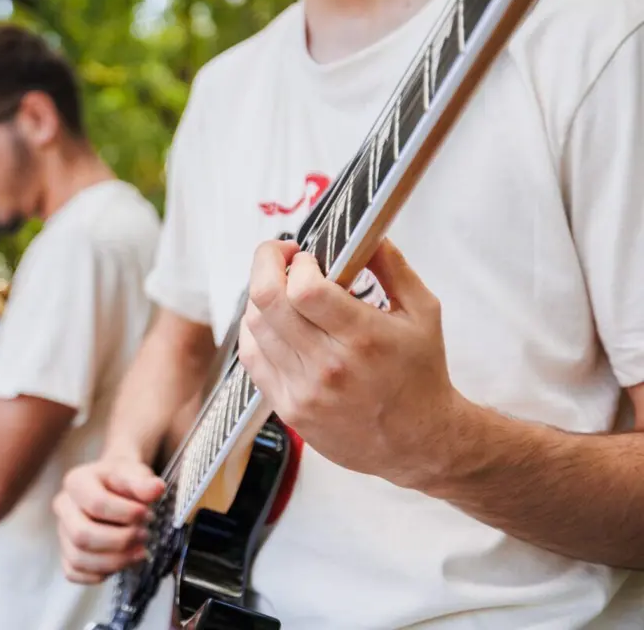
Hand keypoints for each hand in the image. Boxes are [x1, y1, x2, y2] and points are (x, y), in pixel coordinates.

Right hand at [53, 457, 164, 583]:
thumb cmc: (124, 480)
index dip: (126, 514)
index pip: (96, 503)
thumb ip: (144, 483)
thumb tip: (156, 489)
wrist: (115, 487)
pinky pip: (74, 572)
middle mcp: (63, 506)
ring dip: (115, 560)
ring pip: (78, 558)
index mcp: (76, 481)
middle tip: (144, 535)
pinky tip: (122, 561)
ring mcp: (62, 531)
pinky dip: (100, 573)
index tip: (147, 514)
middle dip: (120, 541)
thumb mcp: (136, 473)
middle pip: (82, 535)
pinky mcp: (66, 553)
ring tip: (139, 550)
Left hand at [238, 238, 465, 490]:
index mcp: (363, 337)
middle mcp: (328, 366)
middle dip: (265, 264)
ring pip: (253, 326)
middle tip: (280, 256)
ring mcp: (303, 391)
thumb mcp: (422, 312)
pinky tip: (274, 321)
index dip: (296, 262)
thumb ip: (392, 266)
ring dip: (260, 296)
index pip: (303, 288)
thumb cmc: (422, 373)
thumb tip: (364, 232)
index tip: (307, 256)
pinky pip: (251, 358)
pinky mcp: (288, 409)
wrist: (419, 442)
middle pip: (267, 301)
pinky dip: (255, 330)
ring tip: (281, 290)